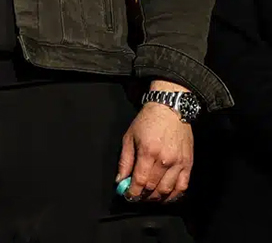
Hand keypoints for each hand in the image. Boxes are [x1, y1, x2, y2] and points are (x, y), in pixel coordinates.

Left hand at [116, 84, 194, 202]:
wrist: (170, 110)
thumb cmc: (148, 121)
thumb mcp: (129, 137)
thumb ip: (124, 160)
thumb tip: (120, 179)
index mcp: (148, 152)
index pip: (140, 180)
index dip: (132, 192)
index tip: (128, 195)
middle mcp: (165, 160)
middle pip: (153, 187)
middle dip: (142, 196)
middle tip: (137, 196)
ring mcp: (179, 163)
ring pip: (168, 190)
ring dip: (156, 198)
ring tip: (149, 197)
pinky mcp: (188, 164)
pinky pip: (183, 186)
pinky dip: (174, 195)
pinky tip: (166, 196)